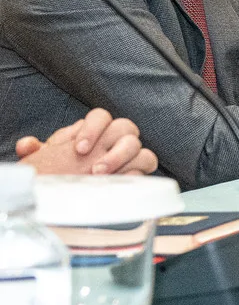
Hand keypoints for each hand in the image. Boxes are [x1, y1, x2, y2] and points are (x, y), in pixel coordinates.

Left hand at [16, 109, 157, 175]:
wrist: (70, 188)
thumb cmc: (60, 169)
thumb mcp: (44, 159)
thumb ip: (35, 149)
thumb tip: (27, 144)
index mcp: (94, 128)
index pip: (101, 116)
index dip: (93, 130)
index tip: (79, 150)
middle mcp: (113, 137)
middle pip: (126, 127)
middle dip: (111, 148)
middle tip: (94, 169)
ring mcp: (128, 153)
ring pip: (138, 146)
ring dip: (122, 160)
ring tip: (102, 177)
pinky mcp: (137, 169)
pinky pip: (146, 165)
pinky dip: (135, 173)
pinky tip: (118, 184)